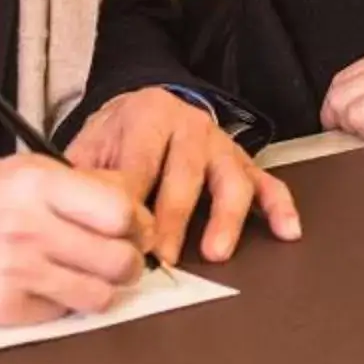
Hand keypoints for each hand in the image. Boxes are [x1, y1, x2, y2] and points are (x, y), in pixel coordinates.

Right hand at [0, 157, 149, 325]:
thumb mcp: (20, 172)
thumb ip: (77, 186)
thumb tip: (131, 206)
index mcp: (38, 182)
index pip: (120, 211)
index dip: (138, 224)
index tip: (135, 229)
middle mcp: (30, 226)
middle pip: (118, 259)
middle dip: (129, 263)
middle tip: (120, 260)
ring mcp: (16, 270)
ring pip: (98, 295)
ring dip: (102, 289)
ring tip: (87, 276)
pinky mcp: (3, 307)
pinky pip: (61, 314)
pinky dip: (62, 305)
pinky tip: (46, 287)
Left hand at [65, 88, 302, 265]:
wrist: (146, 106)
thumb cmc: (118, 136)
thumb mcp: (90, 144)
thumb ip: (84, 176)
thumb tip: (76, 215)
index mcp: (148, 116)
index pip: (142, 161)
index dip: (133, 201)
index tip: (123, 236)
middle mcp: (190, 125)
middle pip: (186, 172)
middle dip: (175, 217)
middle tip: (164, 257)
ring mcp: (221, 144)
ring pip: (231, 179)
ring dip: (225, 217)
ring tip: (215, 252)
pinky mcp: (243, 162)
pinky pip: (267, 182)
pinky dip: (279, 206)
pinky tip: (287, 230)